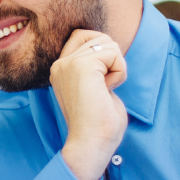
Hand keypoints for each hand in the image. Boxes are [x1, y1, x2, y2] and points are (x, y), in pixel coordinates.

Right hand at [50, 29, 127, 179]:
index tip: (101, 83)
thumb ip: (97, 66)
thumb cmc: (99, 123)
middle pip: (99, 37)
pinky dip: (119, 73)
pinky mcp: (81, 66)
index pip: (82, 35)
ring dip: (117, 68)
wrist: (92, 143)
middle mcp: (60, 64)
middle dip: (112, 61)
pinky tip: (108, 90)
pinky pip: (114, 53)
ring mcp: (68, 64)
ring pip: (109, 43)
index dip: (102, 52)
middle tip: (103, 88)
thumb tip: (112, 47)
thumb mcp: (95, 87)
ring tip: (104, 91)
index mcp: (60, 70)